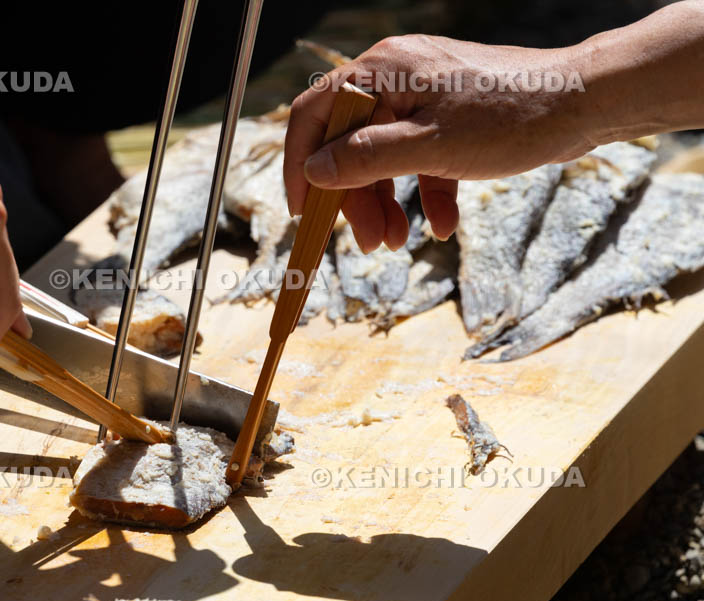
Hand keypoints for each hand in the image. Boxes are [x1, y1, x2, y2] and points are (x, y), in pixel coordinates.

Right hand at [284, 35, 593, 250]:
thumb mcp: (429, 147)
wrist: (586, 103)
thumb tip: (314, 172)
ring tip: (398, 242)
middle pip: (350, 143)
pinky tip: (443, 226)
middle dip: (355, 198)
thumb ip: (364, 160)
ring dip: (387, 202)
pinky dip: (426, 194)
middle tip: (368, 241)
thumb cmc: (510, 116)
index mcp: (382, 71)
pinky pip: (420, 158)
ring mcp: (423, 97)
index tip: (303, 211)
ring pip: (384, 156)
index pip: (314, 114)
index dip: (300, 165)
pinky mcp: (449, 117)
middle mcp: (396, 78)